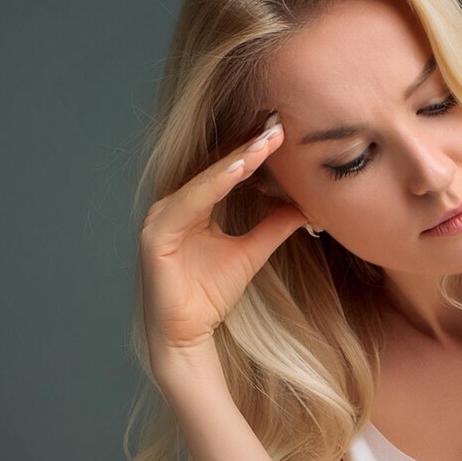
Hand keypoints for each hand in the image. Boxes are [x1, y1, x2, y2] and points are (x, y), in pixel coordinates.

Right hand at [138, 118, 307, 367]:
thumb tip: (306, 207)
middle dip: (246, 145)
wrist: (187, 336)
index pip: (225, 170)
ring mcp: (161, 217)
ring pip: (204, 180)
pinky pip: (190, 202)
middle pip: (213, 167)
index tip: (283, 131)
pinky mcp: (156, 235)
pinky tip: (239, 169)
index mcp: (192, 206)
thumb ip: (273, 227)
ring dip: (235, 159)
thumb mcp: (251, 253)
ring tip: (265, 143)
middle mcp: (173, 205)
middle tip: (278, 124)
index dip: (253, 151)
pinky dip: (215, 184)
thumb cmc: (210, 296)